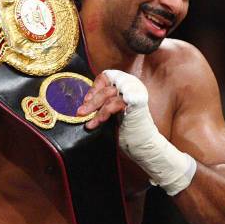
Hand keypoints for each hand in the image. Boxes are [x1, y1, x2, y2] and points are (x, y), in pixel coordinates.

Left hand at [81, 69, 195, 194]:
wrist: (144, 147)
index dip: (95, 87)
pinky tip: (97, 123)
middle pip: (106, 85)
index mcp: (128, 85)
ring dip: (94, 107)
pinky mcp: (136, 102)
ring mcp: (136, 92)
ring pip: (108, 93)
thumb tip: (84, 101)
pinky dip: (103, 113)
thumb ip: (104, 102)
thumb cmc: (129, 132)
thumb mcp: (113, 113)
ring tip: (88, 121)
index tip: (86, 100)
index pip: (107, 76)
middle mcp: (133, 85)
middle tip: (80, 112)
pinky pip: (114, 103)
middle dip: (91, 100)